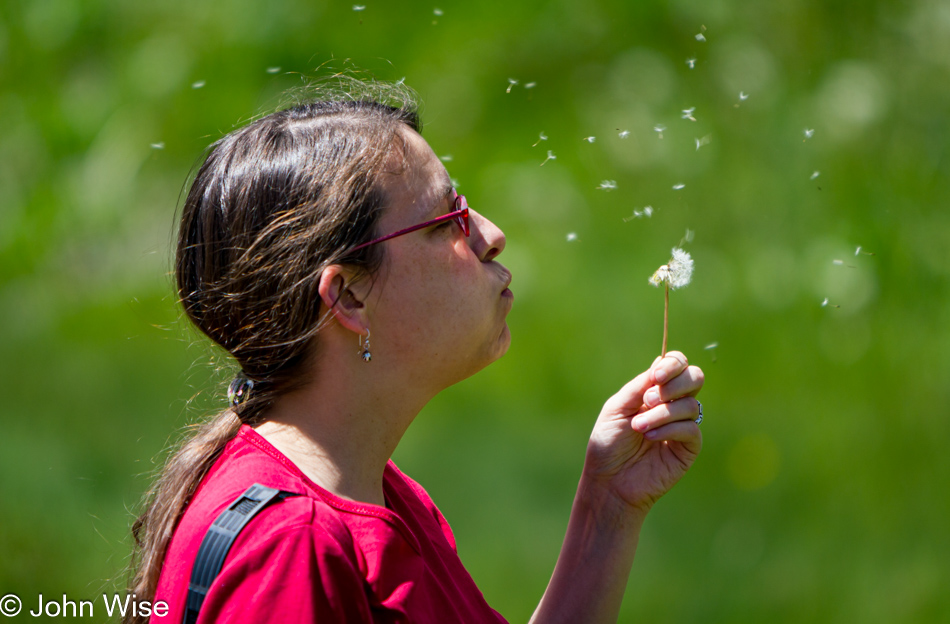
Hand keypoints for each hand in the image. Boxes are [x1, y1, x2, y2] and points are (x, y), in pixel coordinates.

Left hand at [584, 351, 703, 514]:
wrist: (609, 480)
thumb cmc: (608, 444)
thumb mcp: (617, 407)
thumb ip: (639, 386)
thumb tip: (662, 362)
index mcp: (654, 391)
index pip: (676, 365)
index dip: (672, 365)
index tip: (655, 377)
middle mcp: (672, 405)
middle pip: (695, 377)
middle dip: (675, 384)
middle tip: (649, 399)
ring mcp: (682, 426)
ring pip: (690, 405)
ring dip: (661, 414)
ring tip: (638, 428)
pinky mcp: (689, 448)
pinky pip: (691, 429)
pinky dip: (669, 429)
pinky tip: (650, 438)